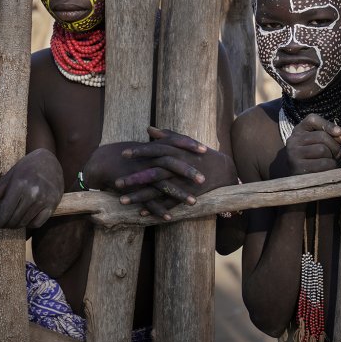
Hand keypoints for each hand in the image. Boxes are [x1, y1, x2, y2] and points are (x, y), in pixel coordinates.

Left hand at [0, 148, 63, 237]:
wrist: (49, 160)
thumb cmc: (25, 168)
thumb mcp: (7, 178)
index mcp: (19, 185)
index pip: (3, 214)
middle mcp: (33, 193)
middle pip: (12, 221)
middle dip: (2, 224)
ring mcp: (44, 200)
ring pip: (24, 223)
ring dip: (14, 224)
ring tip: (11, 216)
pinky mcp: (53, 205)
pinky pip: (37, 224)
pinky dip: (28, 224)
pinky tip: (25, 217)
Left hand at [112, 127, 236, 219]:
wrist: (223, 171)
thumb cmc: (201, 155)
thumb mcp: (184, 143)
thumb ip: (166, 136)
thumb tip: (149, 129)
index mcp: (177, 153)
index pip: (155, 151)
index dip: (139, 152)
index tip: (124, 153)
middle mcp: (177, 168)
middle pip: (152, 173)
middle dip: (133, 179)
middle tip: (117, 183)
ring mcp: (182, 183)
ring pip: (157, 191)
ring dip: (139, 197)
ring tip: (121, 200)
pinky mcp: (187, 196)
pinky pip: (168, 204)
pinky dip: (155, 209)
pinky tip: (140, 213)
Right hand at [284, 113, 340, 174]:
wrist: (296, 178)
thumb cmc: (313, 157)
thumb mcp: (318, 142)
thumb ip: (330, 135)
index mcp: (298, 131)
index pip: (312, 120)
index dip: (329, 125)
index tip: (340, 133)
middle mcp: (293, 140)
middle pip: (321, 136)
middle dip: (334, 146)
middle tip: (336, 154)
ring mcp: (293, 154)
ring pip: (322, 150)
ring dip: (332, 158)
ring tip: (329, 162)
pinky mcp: (297, 168)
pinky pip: (322, 164)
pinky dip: (330, 167)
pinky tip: (326, 170)